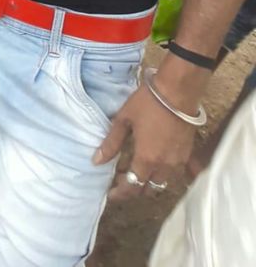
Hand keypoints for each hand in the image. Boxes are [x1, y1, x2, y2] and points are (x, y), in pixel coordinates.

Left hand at [93, 82, 195, 200]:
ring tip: (136, 169)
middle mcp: (164, 167)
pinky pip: (173, 173)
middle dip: (134, 189)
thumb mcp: (124, 120)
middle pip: (149, 190)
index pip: (132, 187)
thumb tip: (96, 161)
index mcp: (146, 160)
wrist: (178, 90)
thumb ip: (111, 143)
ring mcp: (178, 162)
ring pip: (162, 183)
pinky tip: (154, 161)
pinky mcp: (187, 154)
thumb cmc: (148, 102)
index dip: (120, 194)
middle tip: (121, 179)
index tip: (111, 194)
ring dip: (148, 182)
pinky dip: (162, 173)